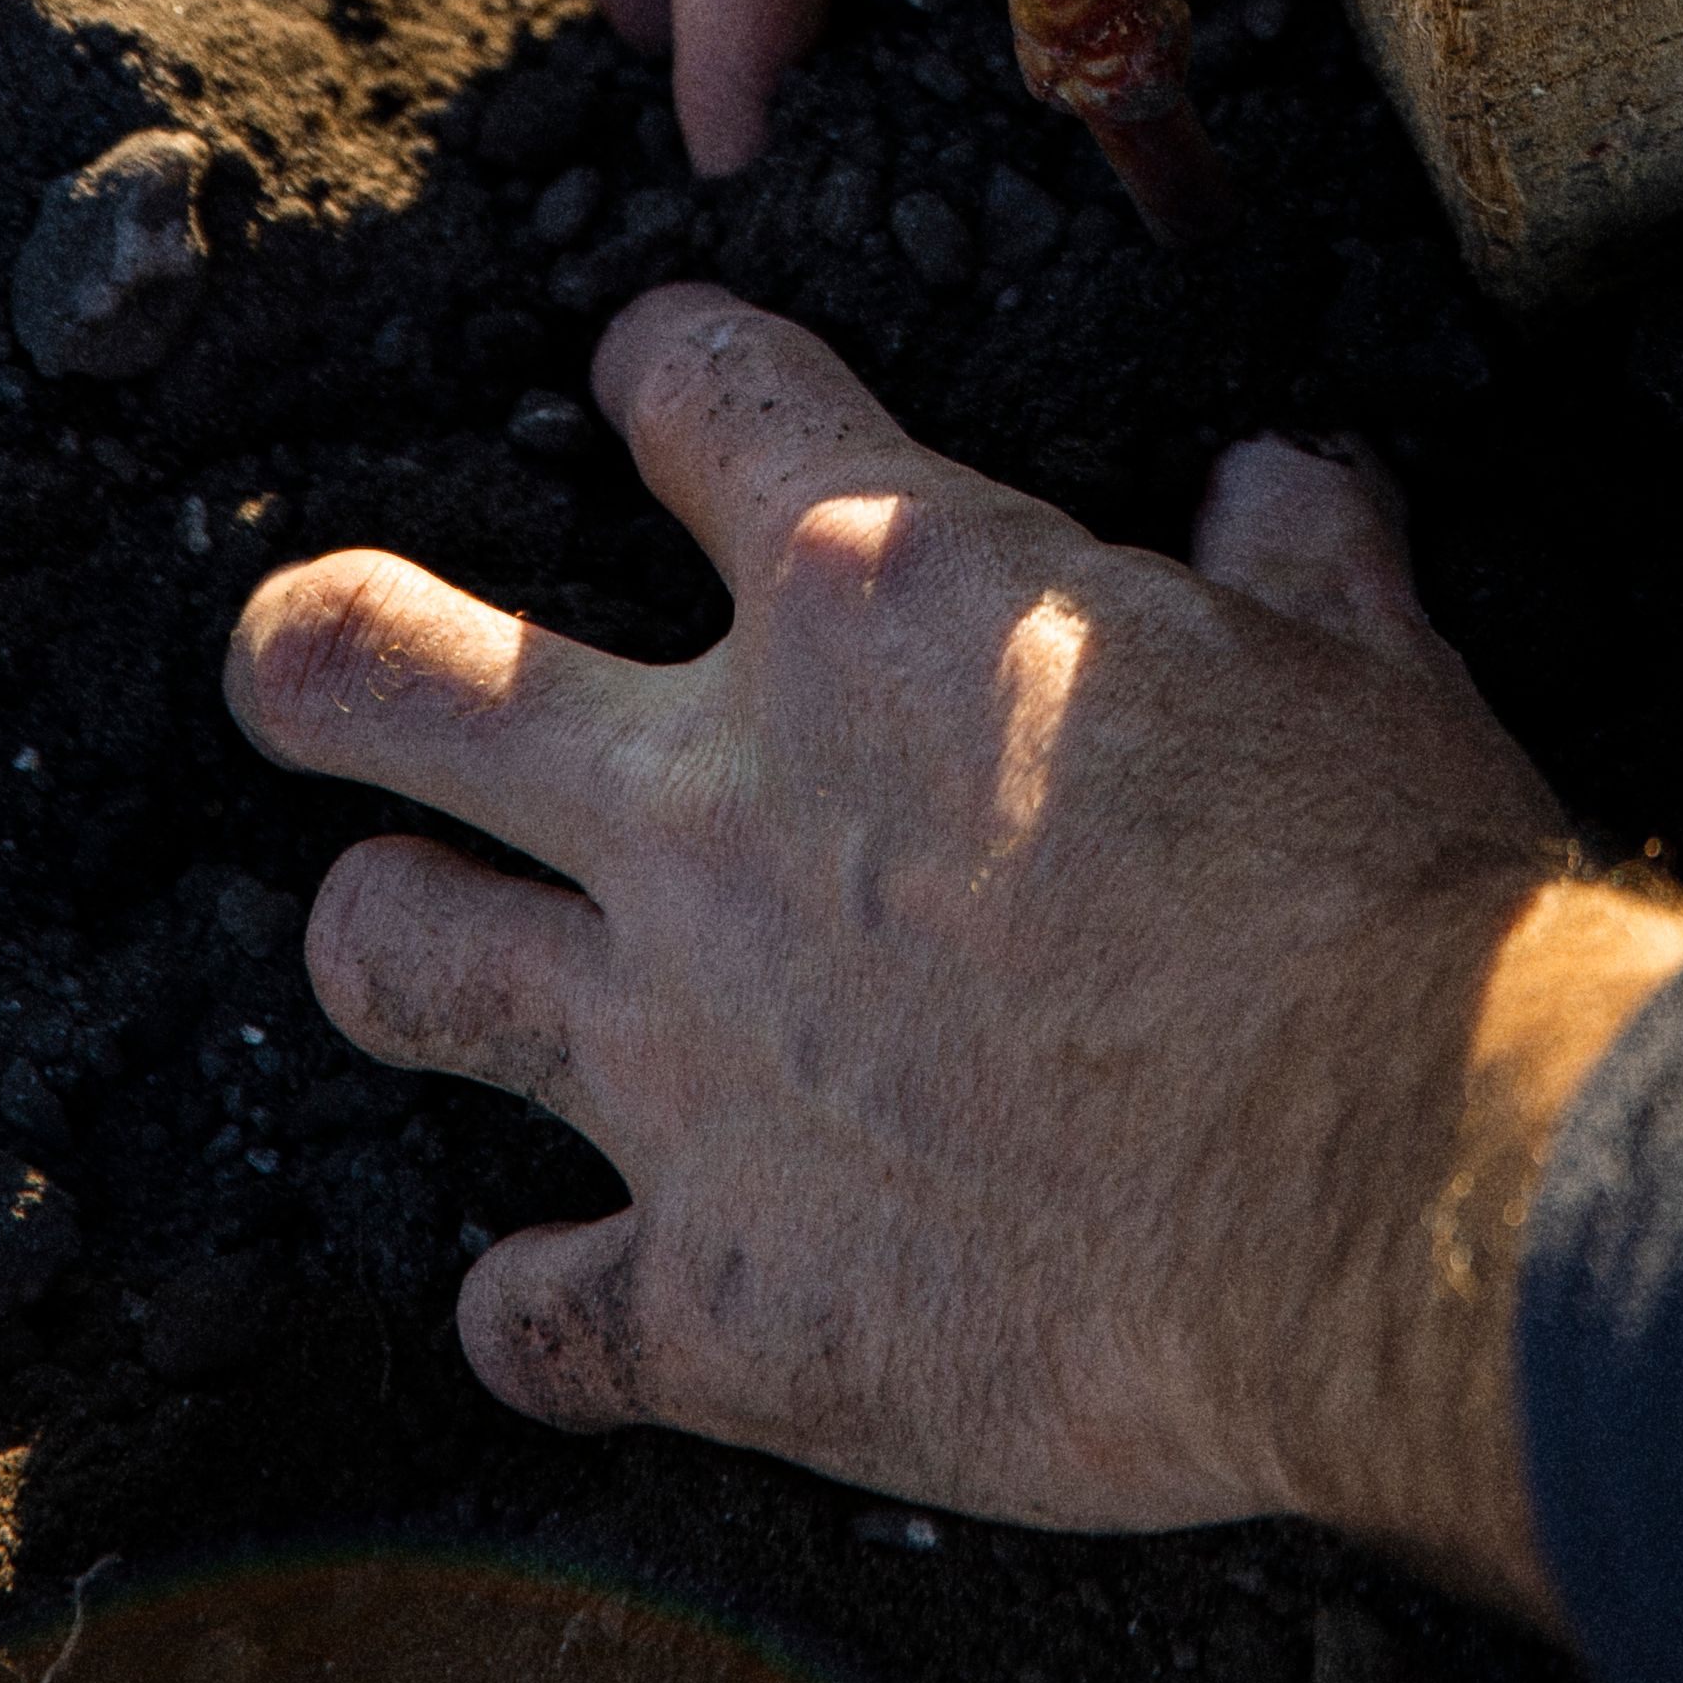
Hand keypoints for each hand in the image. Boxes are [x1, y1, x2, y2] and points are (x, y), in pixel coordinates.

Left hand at [227, 289, 1682, 1598]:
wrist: (1385, 1190)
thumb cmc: (1383, 897)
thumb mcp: (1362, 658)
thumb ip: (1290, 550)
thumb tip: (1278, 483)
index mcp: (872, 593)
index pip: (691, 388)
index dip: (666, 367)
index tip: (661, 381)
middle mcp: (717, 803)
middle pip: (390, 675)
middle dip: (316, 651)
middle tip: (297, 652)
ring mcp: (681, 1055)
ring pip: (394, 956)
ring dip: (394, 937)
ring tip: (406, 934)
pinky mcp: (710, 1297)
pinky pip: (531, 1315)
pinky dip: (546, 1310)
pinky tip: (570, 1306)